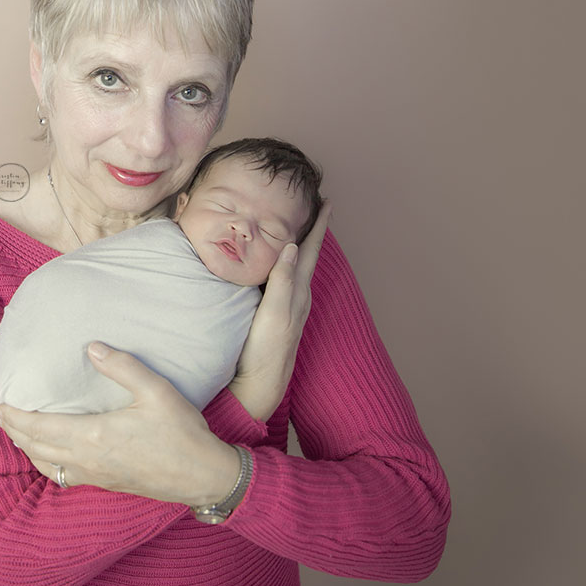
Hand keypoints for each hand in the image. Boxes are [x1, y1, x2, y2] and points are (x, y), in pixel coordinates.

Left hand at [0, 342, 240, 505]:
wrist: (202, 475)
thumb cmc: (181, 433)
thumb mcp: (156, 390)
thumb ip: (122, 366)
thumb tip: (91, 347)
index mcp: (92, 436)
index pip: (38, 428)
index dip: (14, 418)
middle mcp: (87, 460)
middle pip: (36, 447)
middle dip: (14, 431)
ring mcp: (95, 476)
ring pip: (47, 465)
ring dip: (28, 448)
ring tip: (18, 433)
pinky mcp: (106, 484)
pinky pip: (64, 476)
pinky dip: (47, 464)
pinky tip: (51, 457)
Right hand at [228, 200, 331, 419]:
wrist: (259, 385)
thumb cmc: (265, 350)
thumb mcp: (274, 312)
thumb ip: (282, 280)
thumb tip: (290, 245)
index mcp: (298, 291)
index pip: (310, 250)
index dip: (318, 225)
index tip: (327, 201)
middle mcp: (297, 296)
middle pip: (306, 254)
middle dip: (311, 229)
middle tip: (313, 206)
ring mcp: (288, 306)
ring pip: (296, 266)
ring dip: (298, 245)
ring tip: (297, 226)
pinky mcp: (276, 315)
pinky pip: (284, 278)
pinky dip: (284, 262)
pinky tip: (276, 264)